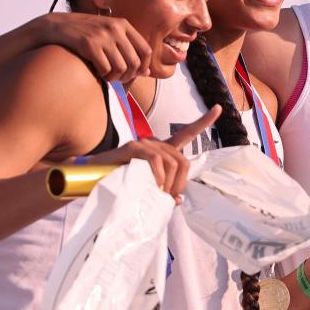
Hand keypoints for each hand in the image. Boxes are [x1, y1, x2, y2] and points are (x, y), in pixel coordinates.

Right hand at [37, 13, 151, 82]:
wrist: (58, 26)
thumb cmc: (87, 34)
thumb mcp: (109, 35)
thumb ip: (128, 50)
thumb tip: (147, 72)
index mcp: (123, 24)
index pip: (146, 50)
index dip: (143, 66)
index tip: (136, 74)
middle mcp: (115, 28)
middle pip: (134, 62)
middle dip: (128, 76)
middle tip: (118, 79)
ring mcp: (102, 36)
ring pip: (121, 67)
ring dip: (115, 77)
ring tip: (108, 76)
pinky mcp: (89, 44)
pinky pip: (105, 69)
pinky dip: (103, 75)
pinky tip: (98, 73)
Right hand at [84, 106, 220, 202]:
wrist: (90, 181)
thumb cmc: (119, 184)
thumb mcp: (146, 188)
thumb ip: (162, 190)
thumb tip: (175, 200)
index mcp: (161, 151)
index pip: (186, 134)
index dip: (203, 122)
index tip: (219, 108)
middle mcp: (155, 143)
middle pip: (182, 160)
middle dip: (181, 183)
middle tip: (169, 199)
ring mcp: (143, 144)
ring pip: (171, 161)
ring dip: (169, 183)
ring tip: (158, 196)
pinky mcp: (131, 148)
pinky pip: (155, 159)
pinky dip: (158, 175)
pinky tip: (153, 185)